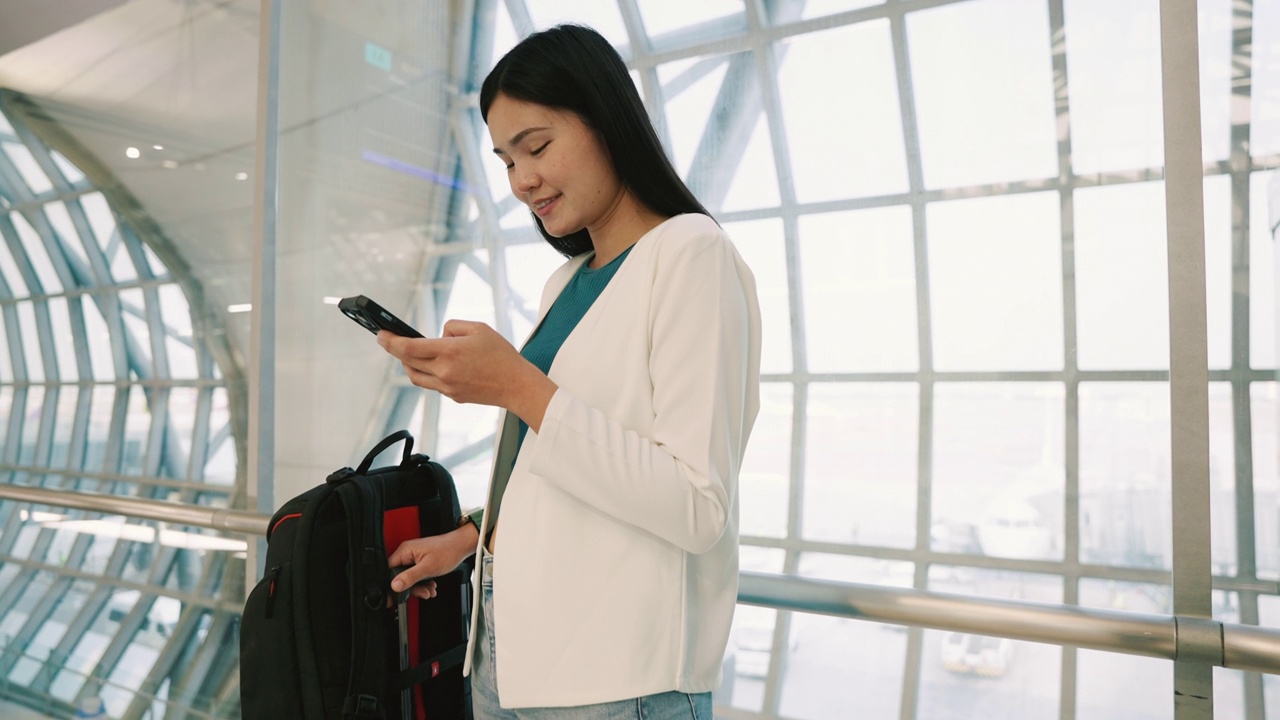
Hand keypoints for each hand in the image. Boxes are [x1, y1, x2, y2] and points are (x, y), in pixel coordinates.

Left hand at [378, 320, 556, 430]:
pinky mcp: (452, 396)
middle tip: (386, 340)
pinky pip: (430, 383)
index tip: (380, 334)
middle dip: (394, 350)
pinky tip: (428, 364)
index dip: (391, 341)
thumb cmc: (501, 354)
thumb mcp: (479, 328)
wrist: (516, 385)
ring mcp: (447, 387)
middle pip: (407, 362)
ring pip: (415, 376)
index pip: (409, 348)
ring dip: (407, 363)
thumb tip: (438, 335)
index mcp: (449, 352)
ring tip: (405, 352)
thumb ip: (452, 327)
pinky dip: (424, 372)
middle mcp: (444, 372)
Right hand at [387, 526, 474, 600]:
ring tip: (429, 590)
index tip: (396, 595)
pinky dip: (423, 583)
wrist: (461, 546)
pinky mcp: (420, 562)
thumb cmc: (448, 551)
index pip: (389, 570)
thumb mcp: (428, 567)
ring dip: (419, 587)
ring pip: (409, 578)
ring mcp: (414, 558)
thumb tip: (395, 585)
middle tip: (422, 592)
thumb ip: (410, 577)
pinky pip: (416, 576)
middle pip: (399, 576)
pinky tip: (431, 586)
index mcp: (405, 551)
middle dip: (411, 588)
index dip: (392, 584)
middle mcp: (407, 553)